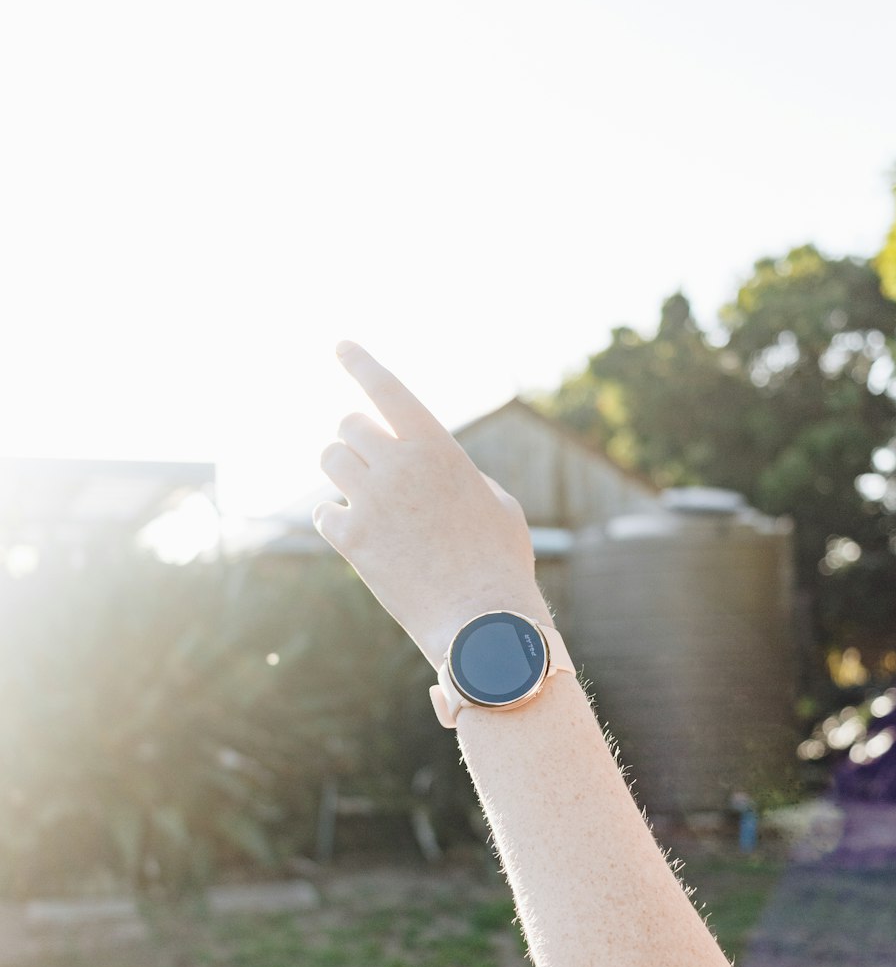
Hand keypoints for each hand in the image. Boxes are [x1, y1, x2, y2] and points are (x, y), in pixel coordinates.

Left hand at [314, 342, 550, 670]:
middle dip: (357, 438)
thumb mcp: (497, 503)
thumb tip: (427, 468)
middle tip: (372, 462)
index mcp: (438, 447)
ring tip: (367, 496)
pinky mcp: (353, 540)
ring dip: (343, 472)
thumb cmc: (500, 563)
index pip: (388, 390)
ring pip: (330, 460)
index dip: (361, 362)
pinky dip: (336, 517)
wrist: (482, 622)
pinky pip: (324, 512)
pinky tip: (358, 532)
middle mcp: (399, 465)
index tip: (340, 344)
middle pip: (349, 425)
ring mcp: (372, 501)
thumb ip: (458, 473)